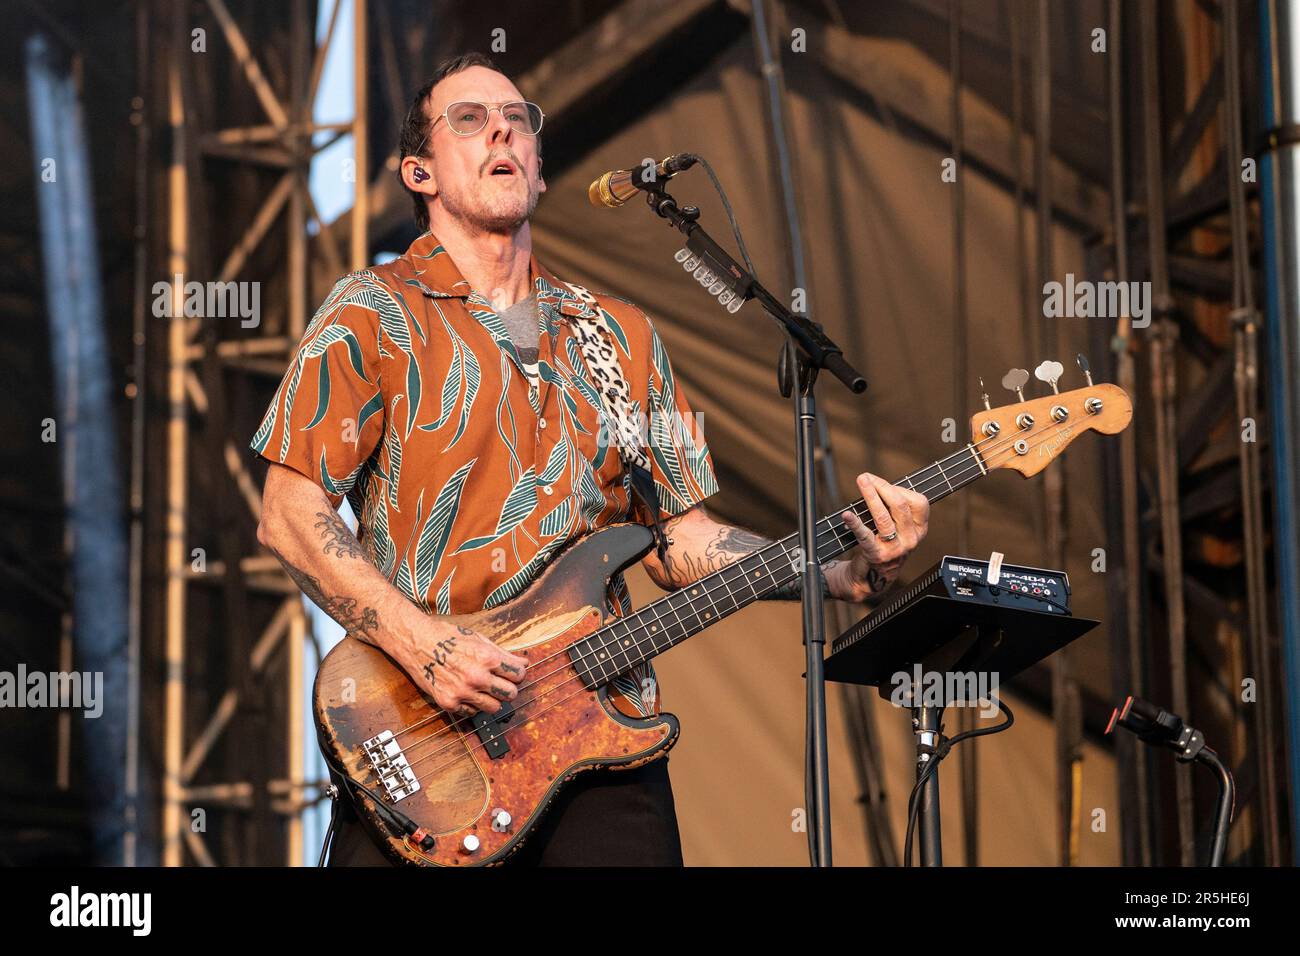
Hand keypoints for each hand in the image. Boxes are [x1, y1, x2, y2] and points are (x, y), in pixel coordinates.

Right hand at [408, 620, 528, 717]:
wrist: (417, 643)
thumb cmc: (448, 637)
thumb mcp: (479, 639)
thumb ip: (503, 654)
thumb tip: (523, 662)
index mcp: (487, 658)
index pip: (519, 675)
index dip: (518, 674)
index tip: (513, 674)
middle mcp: (476, 677)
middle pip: (511, 694)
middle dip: (508, 688)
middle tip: (501, 683)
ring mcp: (462, 692)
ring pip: (495, 708)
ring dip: (493, 699)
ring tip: (483, 689)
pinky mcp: (449, 703)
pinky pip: (473, 712)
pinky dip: (473, 705)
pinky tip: (467, 692)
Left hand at [837, 472, 929, 601]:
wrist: (872, 577)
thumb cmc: (882, 544)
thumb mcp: (897, 527)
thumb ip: (893, 508)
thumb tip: (877, 483)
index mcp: (919, 529)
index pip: (919, 503)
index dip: (899, 489)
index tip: (881, 483)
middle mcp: (911, 539)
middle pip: (900, 506)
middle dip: (881, 487)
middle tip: (865, 477)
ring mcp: (895, 549)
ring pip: (884, 517)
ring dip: (871, 496)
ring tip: (861, 483)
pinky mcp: (877, 555)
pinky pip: (865, 535)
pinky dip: (854, 523)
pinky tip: (847, 515)